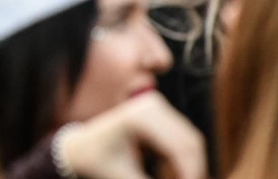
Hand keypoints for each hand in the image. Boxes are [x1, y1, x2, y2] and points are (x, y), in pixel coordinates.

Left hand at [57, 94, 204, 178]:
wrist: (84, 148)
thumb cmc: (99, 163)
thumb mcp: (121, 178)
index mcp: (137, 118)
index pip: (179, 148)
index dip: (191, 173)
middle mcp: (150, 105)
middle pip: (191, 144)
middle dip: (194, 171)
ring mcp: (158, 106)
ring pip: (192, 143)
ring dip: (192, 167)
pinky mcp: (163, 113)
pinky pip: (186, 142)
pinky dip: (185, 162)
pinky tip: (174, 176)